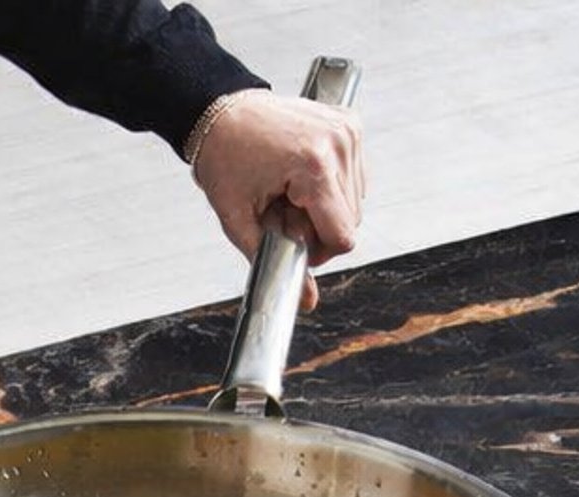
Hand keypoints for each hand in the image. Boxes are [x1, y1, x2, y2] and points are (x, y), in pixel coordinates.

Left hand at [191, 91, 365, 311]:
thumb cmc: (225, 159)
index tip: (292, 240)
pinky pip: (355, 176)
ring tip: (288, 192)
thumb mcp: (239, 220)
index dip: (318, 252)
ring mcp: (348, 131)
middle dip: (318, 228)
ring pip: (356, 200)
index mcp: (315, 167)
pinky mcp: (351, 124)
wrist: (222, 112)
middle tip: (282, 212)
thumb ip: (272, 262)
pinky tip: (301, 176)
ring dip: (325, 207)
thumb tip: (308, 301)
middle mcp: (340, 144)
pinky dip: (331, 186)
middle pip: (352, 220)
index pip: (343, 235)